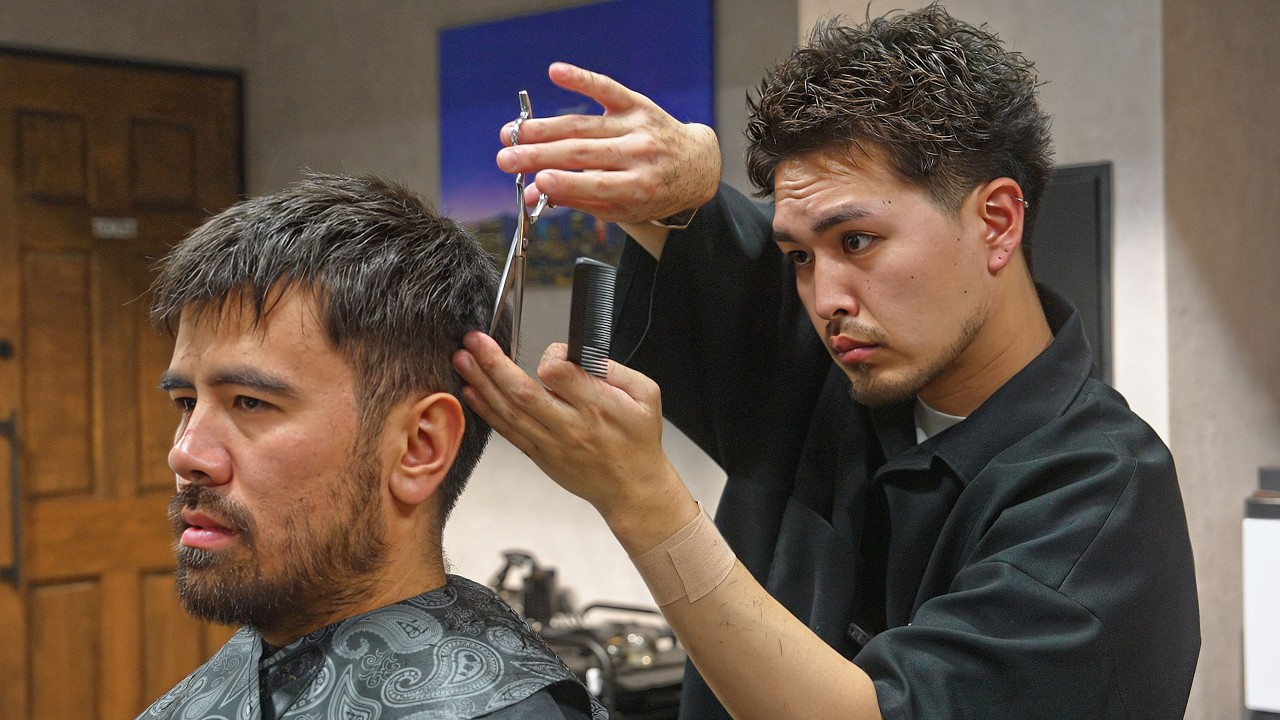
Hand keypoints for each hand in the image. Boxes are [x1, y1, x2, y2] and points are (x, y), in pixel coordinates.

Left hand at [452, 333, 694, 547]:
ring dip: (482, 383)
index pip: (559, 373)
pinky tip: (471, 392)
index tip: (554, 353)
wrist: (631, 487)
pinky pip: (507, 431)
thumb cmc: (639, 439)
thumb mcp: (646, 395)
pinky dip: (487, 411)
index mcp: (596, 406)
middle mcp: (569, 425)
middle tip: (474, 341)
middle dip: (493, 363)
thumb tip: (580, 354)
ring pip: (509, 411)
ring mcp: (550, 443)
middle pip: (522, 392)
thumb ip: (614, 369)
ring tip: (462, 359)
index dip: (551, 356)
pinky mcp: (538, 455)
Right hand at [498, 62, 720, 224]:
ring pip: (584, 124)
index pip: (598, 183)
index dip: (566, 183)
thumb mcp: (622, 209)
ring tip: (514, 133)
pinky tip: (557, 72)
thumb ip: (579, 200)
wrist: (696, 165)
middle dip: (540, 155)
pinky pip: (606, 88)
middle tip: (506, 159)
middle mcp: (640, 154)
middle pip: (582, 152)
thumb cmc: (653, 193)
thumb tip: (533, 196)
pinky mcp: (636, 103)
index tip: (536, 181)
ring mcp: (637, 126)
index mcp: (640, 187)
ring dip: (544, 127)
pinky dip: (581, 79)